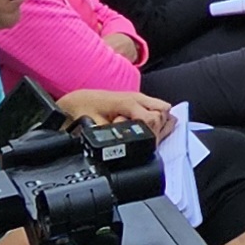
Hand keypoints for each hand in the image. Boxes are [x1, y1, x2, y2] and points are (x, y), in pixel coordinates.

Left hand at [57, 88, 174, 134]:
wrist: (80, 100)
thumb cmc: (86, 111)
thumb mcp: (95, 126)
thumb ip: (110, 135)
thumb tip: (122, 145)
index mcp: (126, 103)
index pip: (152, 119)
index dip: (152, 136)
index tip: (148, 146)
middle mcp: (136, 98)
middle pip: (163, 113)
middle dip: (157, 129)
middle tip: (145, 139)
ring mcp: (139, 98)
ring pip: (164, 108)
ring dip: (161, 122)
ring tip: (148, 133)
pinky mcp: (140, 100)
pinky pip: (160, 106)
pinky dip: (160, 117)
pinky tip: (151, 126)